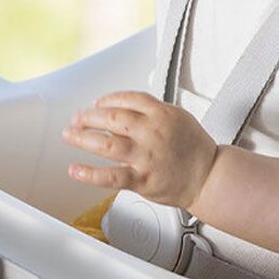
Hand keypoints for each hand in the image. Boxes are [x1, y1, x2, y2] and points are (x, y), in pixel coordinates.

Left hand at [61, 90, 217, 208]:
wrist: (209, 177)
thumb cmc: (194, 148)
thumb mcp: (178, 116)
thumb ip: (151, 110)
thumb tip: (121, 108)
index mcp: (161, 114)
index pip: (127, 99)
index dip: (108, 100)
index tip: (97, 104)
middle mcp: (152, 133)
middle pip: (112, 118)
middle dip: (88, 117)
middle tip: (77, 118)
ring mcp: (145, 157)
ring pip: (106, 144)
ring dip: (83, 138)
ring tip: (70, 135)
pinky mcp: (141, 180)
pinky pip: (110, 177)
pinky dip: (89, 173)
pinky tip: (75, 169)